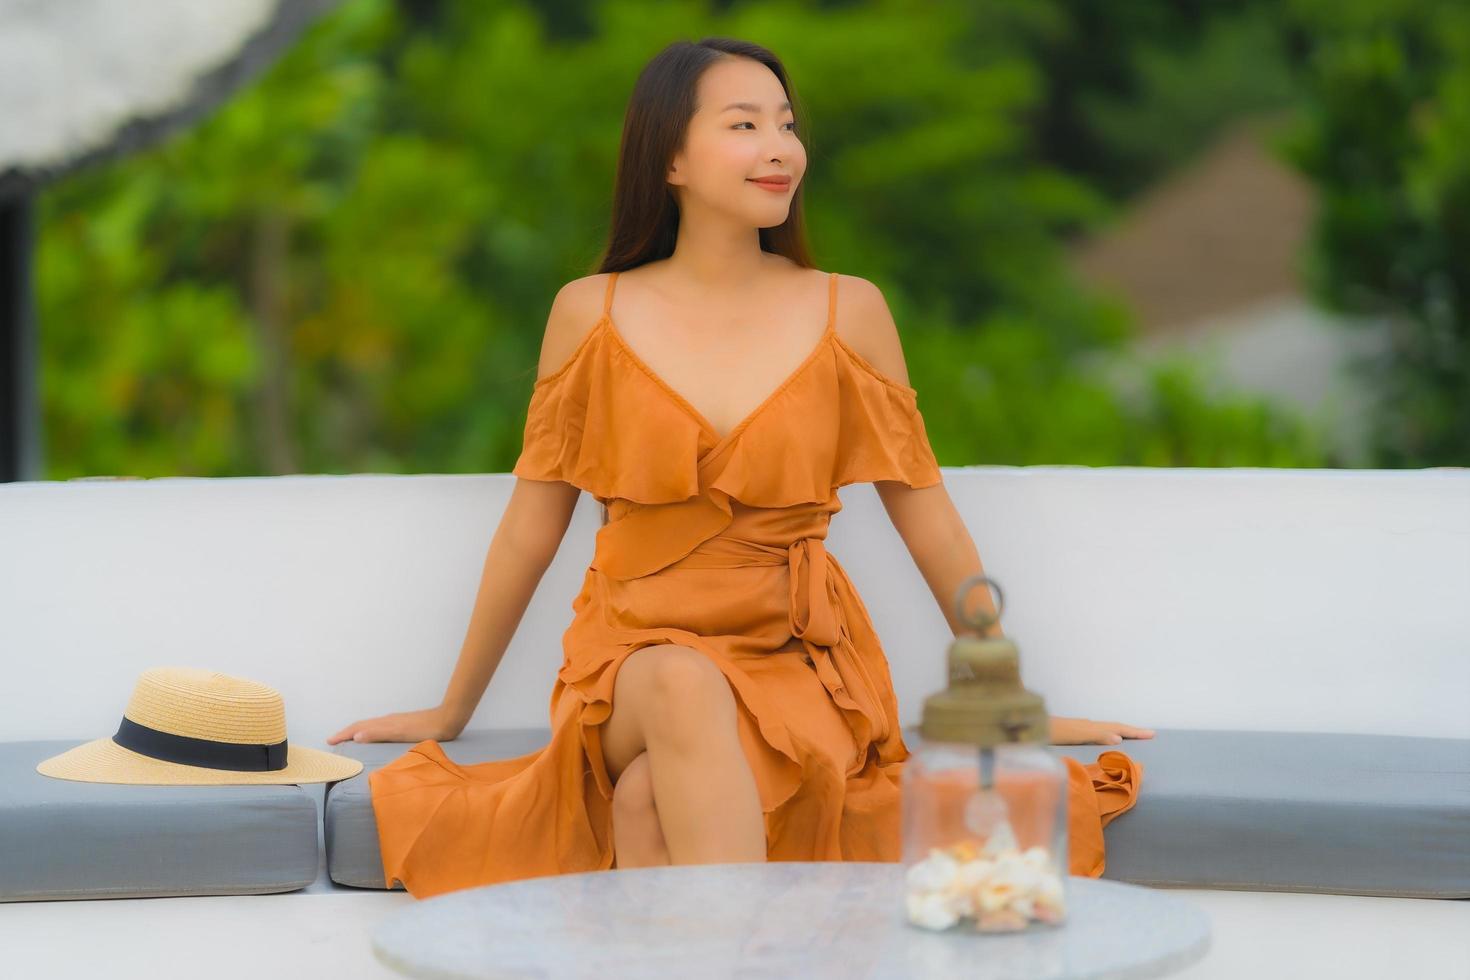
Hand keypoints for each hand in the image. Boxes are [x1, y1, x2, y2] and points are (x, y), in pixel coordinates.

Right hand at [327, 706, 462, 745]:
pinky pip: (379, 729)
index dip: (343, 734)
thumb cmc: (426, 729)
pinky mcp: (403, 725)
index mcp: (384, 723)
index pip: (358, 728)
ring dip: (356, 733)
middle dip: (346, 733)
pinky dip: (369, 733)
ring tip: (348, 740)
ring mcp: (395, 722)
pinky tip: (374, 738)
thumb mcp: (401, 733)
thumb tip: (356, 737)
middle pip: (361, 726)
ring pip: (370, 727)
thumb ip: (379, 734)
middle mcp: (387, 721)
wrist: (447, 720)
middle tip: (333, 741)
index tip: (329, 741)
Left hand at [1048, 715, 1154, 745]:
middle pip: (1115, 726)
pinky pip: (1097, 732)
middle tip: (1150, 734)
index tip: (1153, 734)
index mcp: (1091, 727)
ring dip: (1121, 732)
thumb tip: (1119, 738)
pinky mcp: (1073, 732)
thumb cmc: (1050, 732)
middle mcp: (1088, 725)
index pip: (1119, 728)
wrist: (1026, 726)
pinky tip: (1103, 738)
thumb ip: (1096, 736)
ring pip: (1106, 728)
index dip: (1135, 732)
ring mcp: (1080, 728)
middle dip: (1133, 731)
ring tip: (1133, 736)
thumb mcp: (1074, 735)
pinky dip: (1107, 735)